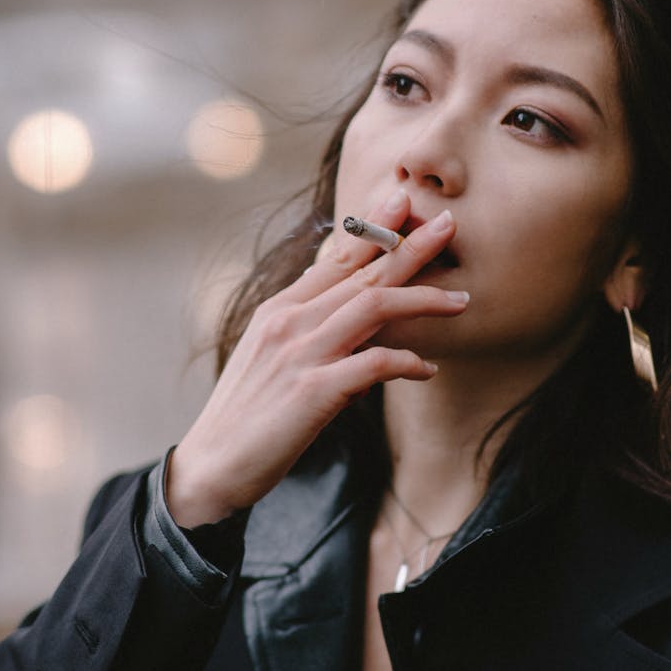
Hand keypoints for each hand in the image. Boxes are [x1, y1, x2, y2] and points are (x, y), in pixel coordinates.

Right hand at [166, 190, 466, 526]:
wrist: (210, 468)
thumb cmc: (247, 416)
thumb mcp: (272, 358)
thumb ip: (310, 333)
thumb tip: (358, 327)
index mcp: (279, 309)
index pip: (335, 258)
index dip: (372, 229)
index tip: (401, 202)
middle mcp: (289, 321)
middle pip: (361, 273)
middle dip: (409, 246)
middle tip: (449, 223)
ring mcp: (300, 354)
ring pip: (372, 307)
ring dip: (422, 298)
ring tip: (460, 299)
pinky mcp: (311, 392)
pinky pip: (373, 365)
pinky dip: (406, 363)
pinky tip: (428, 369)